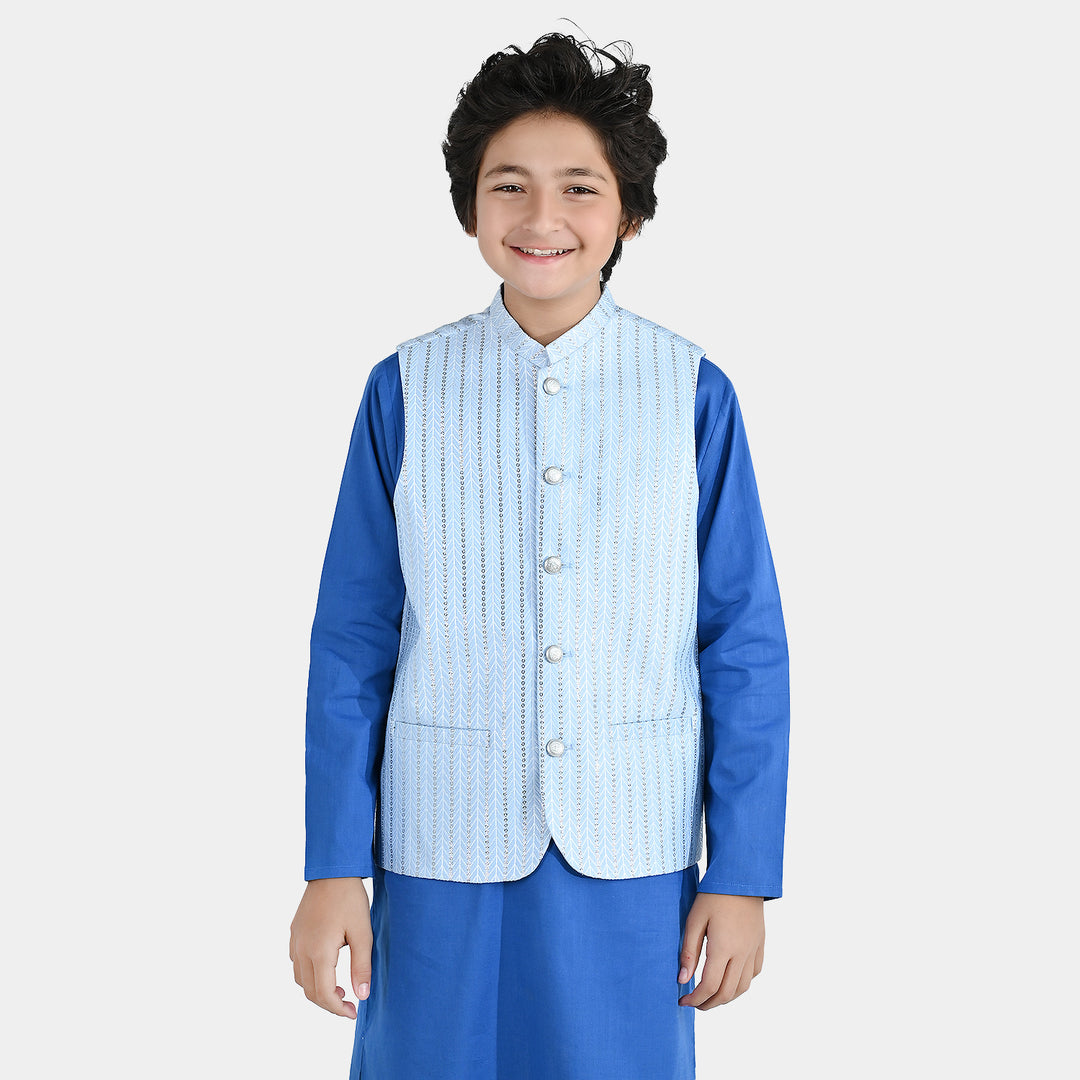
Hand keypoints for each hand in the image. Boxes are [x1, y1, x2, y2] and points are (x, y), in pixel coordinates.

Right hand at [289, 877, 372, 1017]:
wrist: (332, 871)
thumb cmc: (350, 899)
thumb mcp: (363, 932)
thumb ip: (361, 966)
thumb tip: (361, 995)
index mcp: (319, 952)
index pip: (323, 994)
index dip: (337, 1009)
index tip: (353, 1012)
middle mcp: (301, 950)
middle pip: (309, 991)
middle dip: (328, 1003)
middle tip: (349, 1004)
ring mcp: (295, 941)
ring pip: (300, 979)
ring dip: (318, 990)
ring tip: (340, 988)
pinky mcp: (294, 933)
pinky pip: (297, 963)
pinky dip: (309, 974)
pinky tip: (327, 967)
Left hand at [677, 893, 764, 1008]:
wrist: (741, 878)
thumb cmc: (713, 896)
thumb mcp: (694, 919)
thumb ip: (689, 951)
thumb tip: (682, 979)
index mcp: (723, 948)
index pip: (710, 986)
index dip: (695, 999)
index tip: (683, 1001)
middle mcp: (742, 953)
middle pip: (727, 993)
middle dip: (709, 1004)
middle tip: (694, 1003)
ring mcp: (753, 950)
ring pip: (743, 987)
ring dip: (726, 998)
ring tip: (710, 996)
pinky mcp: (760, 945)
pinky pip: (754, 973)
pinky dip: (741, 984)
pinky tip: (729, 980)